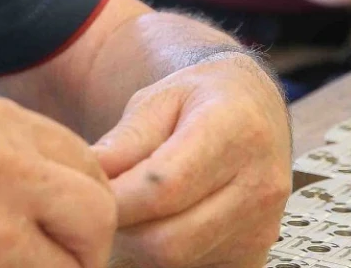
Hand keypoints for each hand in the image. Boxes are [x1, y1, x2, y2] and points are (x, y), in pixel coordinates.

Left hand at [91, 53, 290, 267]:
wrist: (256, 112)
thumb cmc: (201, 101)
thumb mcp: (158, 99)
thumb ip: (125, 139)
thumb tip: (90, 175)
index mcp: (237, 132)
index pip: (163, 186)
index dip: (116, 197)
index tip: (89, 191)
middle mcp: (259, 185)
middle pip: (167, 239)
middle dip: (125, 225)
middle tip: (111, 200)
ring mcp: (261, 229)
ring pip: (175, 262)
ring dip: (140, 243)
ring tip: (137, 207)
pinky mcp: (253, 257)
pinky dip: (163, 257)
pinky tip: (162, 223)